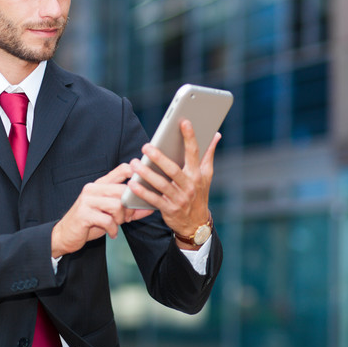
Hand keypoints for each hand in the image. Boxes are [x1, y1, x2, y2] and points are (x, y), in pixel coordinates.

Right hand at [51, 163, 152, 257]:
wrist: (65, 235)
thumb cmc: (90, 222)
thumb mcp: (111, 215)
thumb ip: (131, 210)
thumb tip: (151, 207)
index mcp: (100, 185)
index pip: (121, 170)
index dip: (136, 172)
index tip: (144, 182)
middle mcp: (93, 188)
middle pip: (123, 191)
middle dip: (129, 207)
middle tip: (127, 218)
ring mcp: (87, 200)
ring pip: (117, 205)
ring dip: (121, 219)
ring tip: (117, 225)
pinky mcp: (84, 214)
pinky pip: (107, 220)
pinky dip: (113, 229)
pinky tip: (112, 233)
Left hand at [128, 120, 220, 249]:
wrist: (196, 224)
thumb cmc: (199, 194)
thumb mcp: (206, 175)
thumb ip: (208, 154)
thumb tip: (215, 134)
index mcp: (197, 174)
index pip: (194, 152)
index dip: (190, 137)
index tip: (183, 122)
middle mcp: (189, 186)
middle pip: (173, 169)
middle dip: (159, 157)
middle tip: (146, 146)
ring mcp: (179, 198)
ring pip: (161, 184)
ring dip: (146, 174)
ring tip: (134, 163)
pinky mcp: (169, 209)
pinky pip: (154, 199)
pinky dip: (142, 192)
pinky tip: (132, 183)